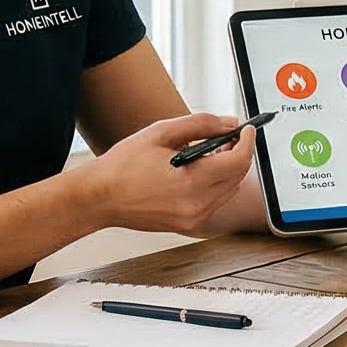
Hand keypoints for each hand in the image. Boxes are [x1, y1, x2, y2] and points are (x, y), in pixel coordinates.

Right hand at [71, 113, 257, 234]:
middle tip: (229, 137)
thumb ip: (200, 125)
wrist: (99, 198)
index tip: (248, 129)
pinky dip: (215, 184)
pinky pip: (214, 202)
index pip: (238, 161)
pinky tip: (199, 170)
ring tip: (212, 152)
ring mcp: (192, 218)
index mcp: (192, 182)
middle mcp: (196, 205)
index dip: (247, 142)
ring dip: (228, 170)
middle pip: (238, 177)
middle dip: (239, 153)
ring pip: (229, 190)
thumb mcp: (161, 133)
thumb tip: (228, 123)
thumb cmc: (122, 166)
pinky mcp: (186, 223)